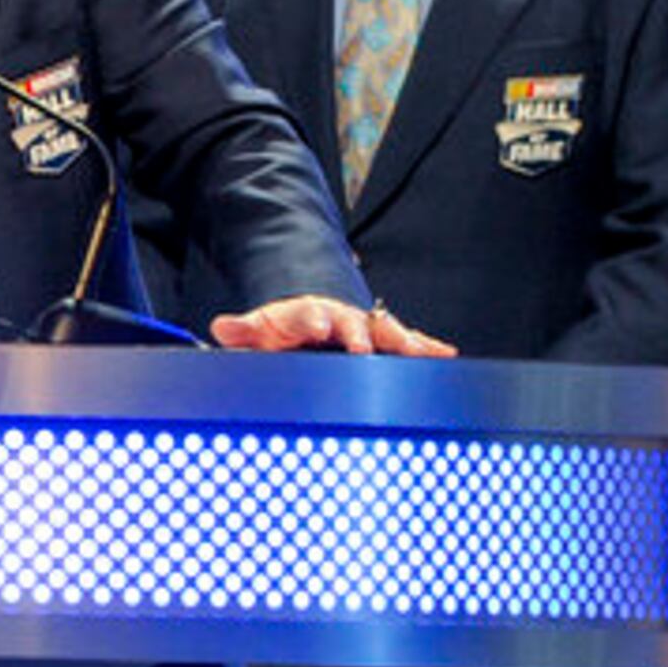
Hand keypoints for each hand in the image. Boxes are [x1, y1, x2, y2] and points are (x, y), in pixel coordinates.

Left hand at [208, 294, 457, 356]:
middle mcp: (340, 317)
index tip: (317, 326)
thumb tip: (221, 327)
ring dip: (402, 342)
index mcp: (308, 313)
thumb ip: (244, 331)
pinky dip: (426, 346)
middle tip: (367, 348)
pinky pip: (407, 341)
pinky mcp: (381, 339)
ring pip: (385, 331)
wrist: (308, 317)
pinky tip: (445, 353)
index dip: (312, 319)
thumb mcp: (260, 329)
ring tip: (420, 351)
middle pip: (354, 322)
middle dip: (362, 335)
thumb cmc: (285, 329)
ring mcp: (363, 327)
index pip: (308, 313)